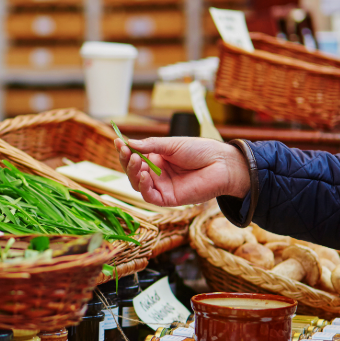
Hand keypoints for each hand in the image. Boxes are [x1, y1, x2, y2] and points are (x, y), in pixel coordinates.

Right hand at [114, 137, 250, 206]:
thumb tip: (129, 143)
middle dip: (127, 161)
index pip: (134, 157)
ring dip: (133, 172)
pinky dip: (144, 186)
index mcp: (156, 159)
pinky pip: (150, 196)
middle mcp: (157, 174)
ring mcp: (161, 187)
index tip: (118, 141)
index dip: (125, 151)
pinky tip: (145, 175)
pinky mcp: (168, 199)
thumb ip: (151, 145)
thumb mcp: (172, 144)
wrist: (222, 164)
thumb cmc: (200, 151)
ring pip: (138, 184)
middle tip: (126, 151)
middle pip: (133, 172)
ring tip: (135, 160)